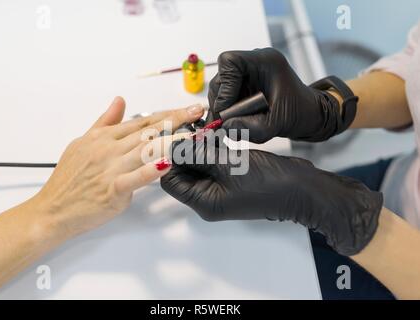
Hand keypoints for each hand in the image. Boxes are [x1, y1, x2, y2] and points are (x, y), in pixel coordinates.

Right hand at [32, 97, 203, 239]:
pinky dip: (151, 170)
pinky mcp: (111, 189)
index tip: (187, 109)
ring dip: (171, 140)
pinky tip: (168, 163)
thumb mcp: (83, 143)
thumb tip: (119, 100)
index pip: (141, 121)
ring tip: (192, 134)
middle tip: (197, 112)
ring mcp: (110, 168)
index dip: (166, 114)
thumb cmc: (68, 179)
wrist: (52, 209)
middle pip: (148, 131)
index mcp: (103, 137)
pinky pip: (134, 178)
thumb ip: (104, 122)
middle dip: (176, 120)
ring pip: (145, 149)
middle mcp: (108, 149)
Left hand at [161, 139, 382, 255]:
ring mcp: (222, 187)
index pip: (172, 181)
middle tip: (186, 125)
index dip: (169, 159)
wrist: (301, 188)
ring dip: (199, 144)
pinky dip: (213, 146)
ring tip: (199, 124)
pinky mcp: (233, 176)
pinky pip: (215, 160)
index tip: (171, 136)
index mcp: (204, 202)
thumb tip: (174, 146)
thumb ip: (198, 155)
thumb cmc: (268, 183)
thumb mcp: (228, 166)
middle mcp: (210, 197)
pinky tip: (214, 130)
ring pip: (200, 163)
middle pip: (185, 171)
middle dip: (184, 148)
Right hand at [208, 48, 346, 142]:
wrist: (307, 115)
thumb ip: (249, 127)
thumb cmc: (298, 114)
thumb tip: (224, 127)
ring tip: (234, 123)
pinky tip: (235, 120)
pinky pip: (223, 94)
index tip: (227, 108)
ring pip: (219, 87)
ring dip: (223, 107)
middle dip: (222, 101)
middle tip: (228, 122)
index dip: (224, 86)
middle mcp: (254, 62)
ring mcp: (247, 72)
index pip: (230, 62)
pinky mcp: (243, 83)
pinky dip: (225, 109)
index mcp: (265, 61)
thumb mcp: (274, 125)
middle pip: (221, 77)